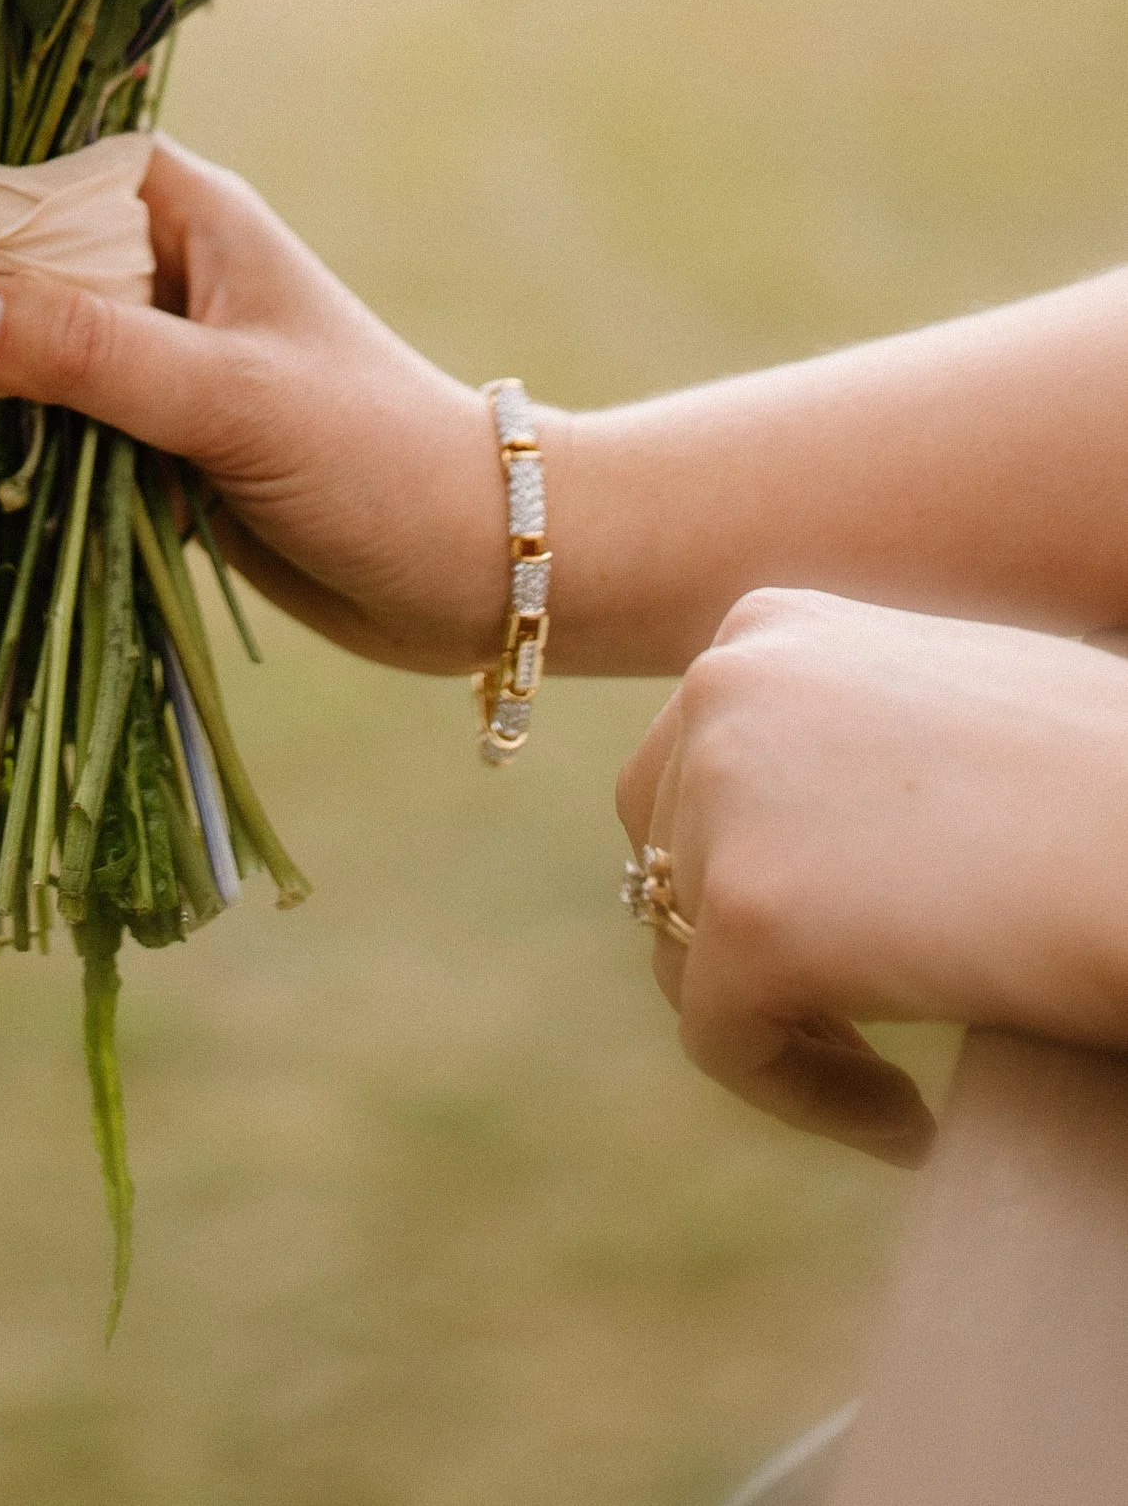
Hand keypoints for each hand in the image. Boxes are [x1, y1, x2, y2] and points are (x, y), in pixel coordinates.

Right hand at [0, 139, 504, 671]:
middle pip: (16, 266)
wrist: (475, 569)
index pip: (39, 169)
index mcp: (186, 212)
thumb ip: (91, 351)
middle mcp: (160, 270)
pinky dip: (10, 457)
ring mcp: (152, 359)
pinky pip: (52, 432)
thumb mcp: (230, 397)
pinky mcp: (150, 440)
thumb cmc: (375, 454)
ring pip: (25, 356)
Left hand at [617, 589, 1127, 1168]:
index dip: (749, 861)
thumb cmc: (1112, 784)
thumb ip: (854, 740)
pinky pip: (725, 1041)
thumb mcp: (954, 708)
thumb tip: (808, 828)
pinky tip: (908, 1121)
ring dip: (777, 1019)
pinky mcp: (749, 919)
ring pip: (686, 950)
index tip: (847, 930)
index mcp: (769, 627)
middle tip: (847, 1015)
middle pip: (666, 848)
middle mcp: (720, 688)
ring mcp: (723, 798)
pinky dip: (806, 1097)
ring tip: (887, 1077)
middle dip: (739, 936)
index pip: (693, 760)